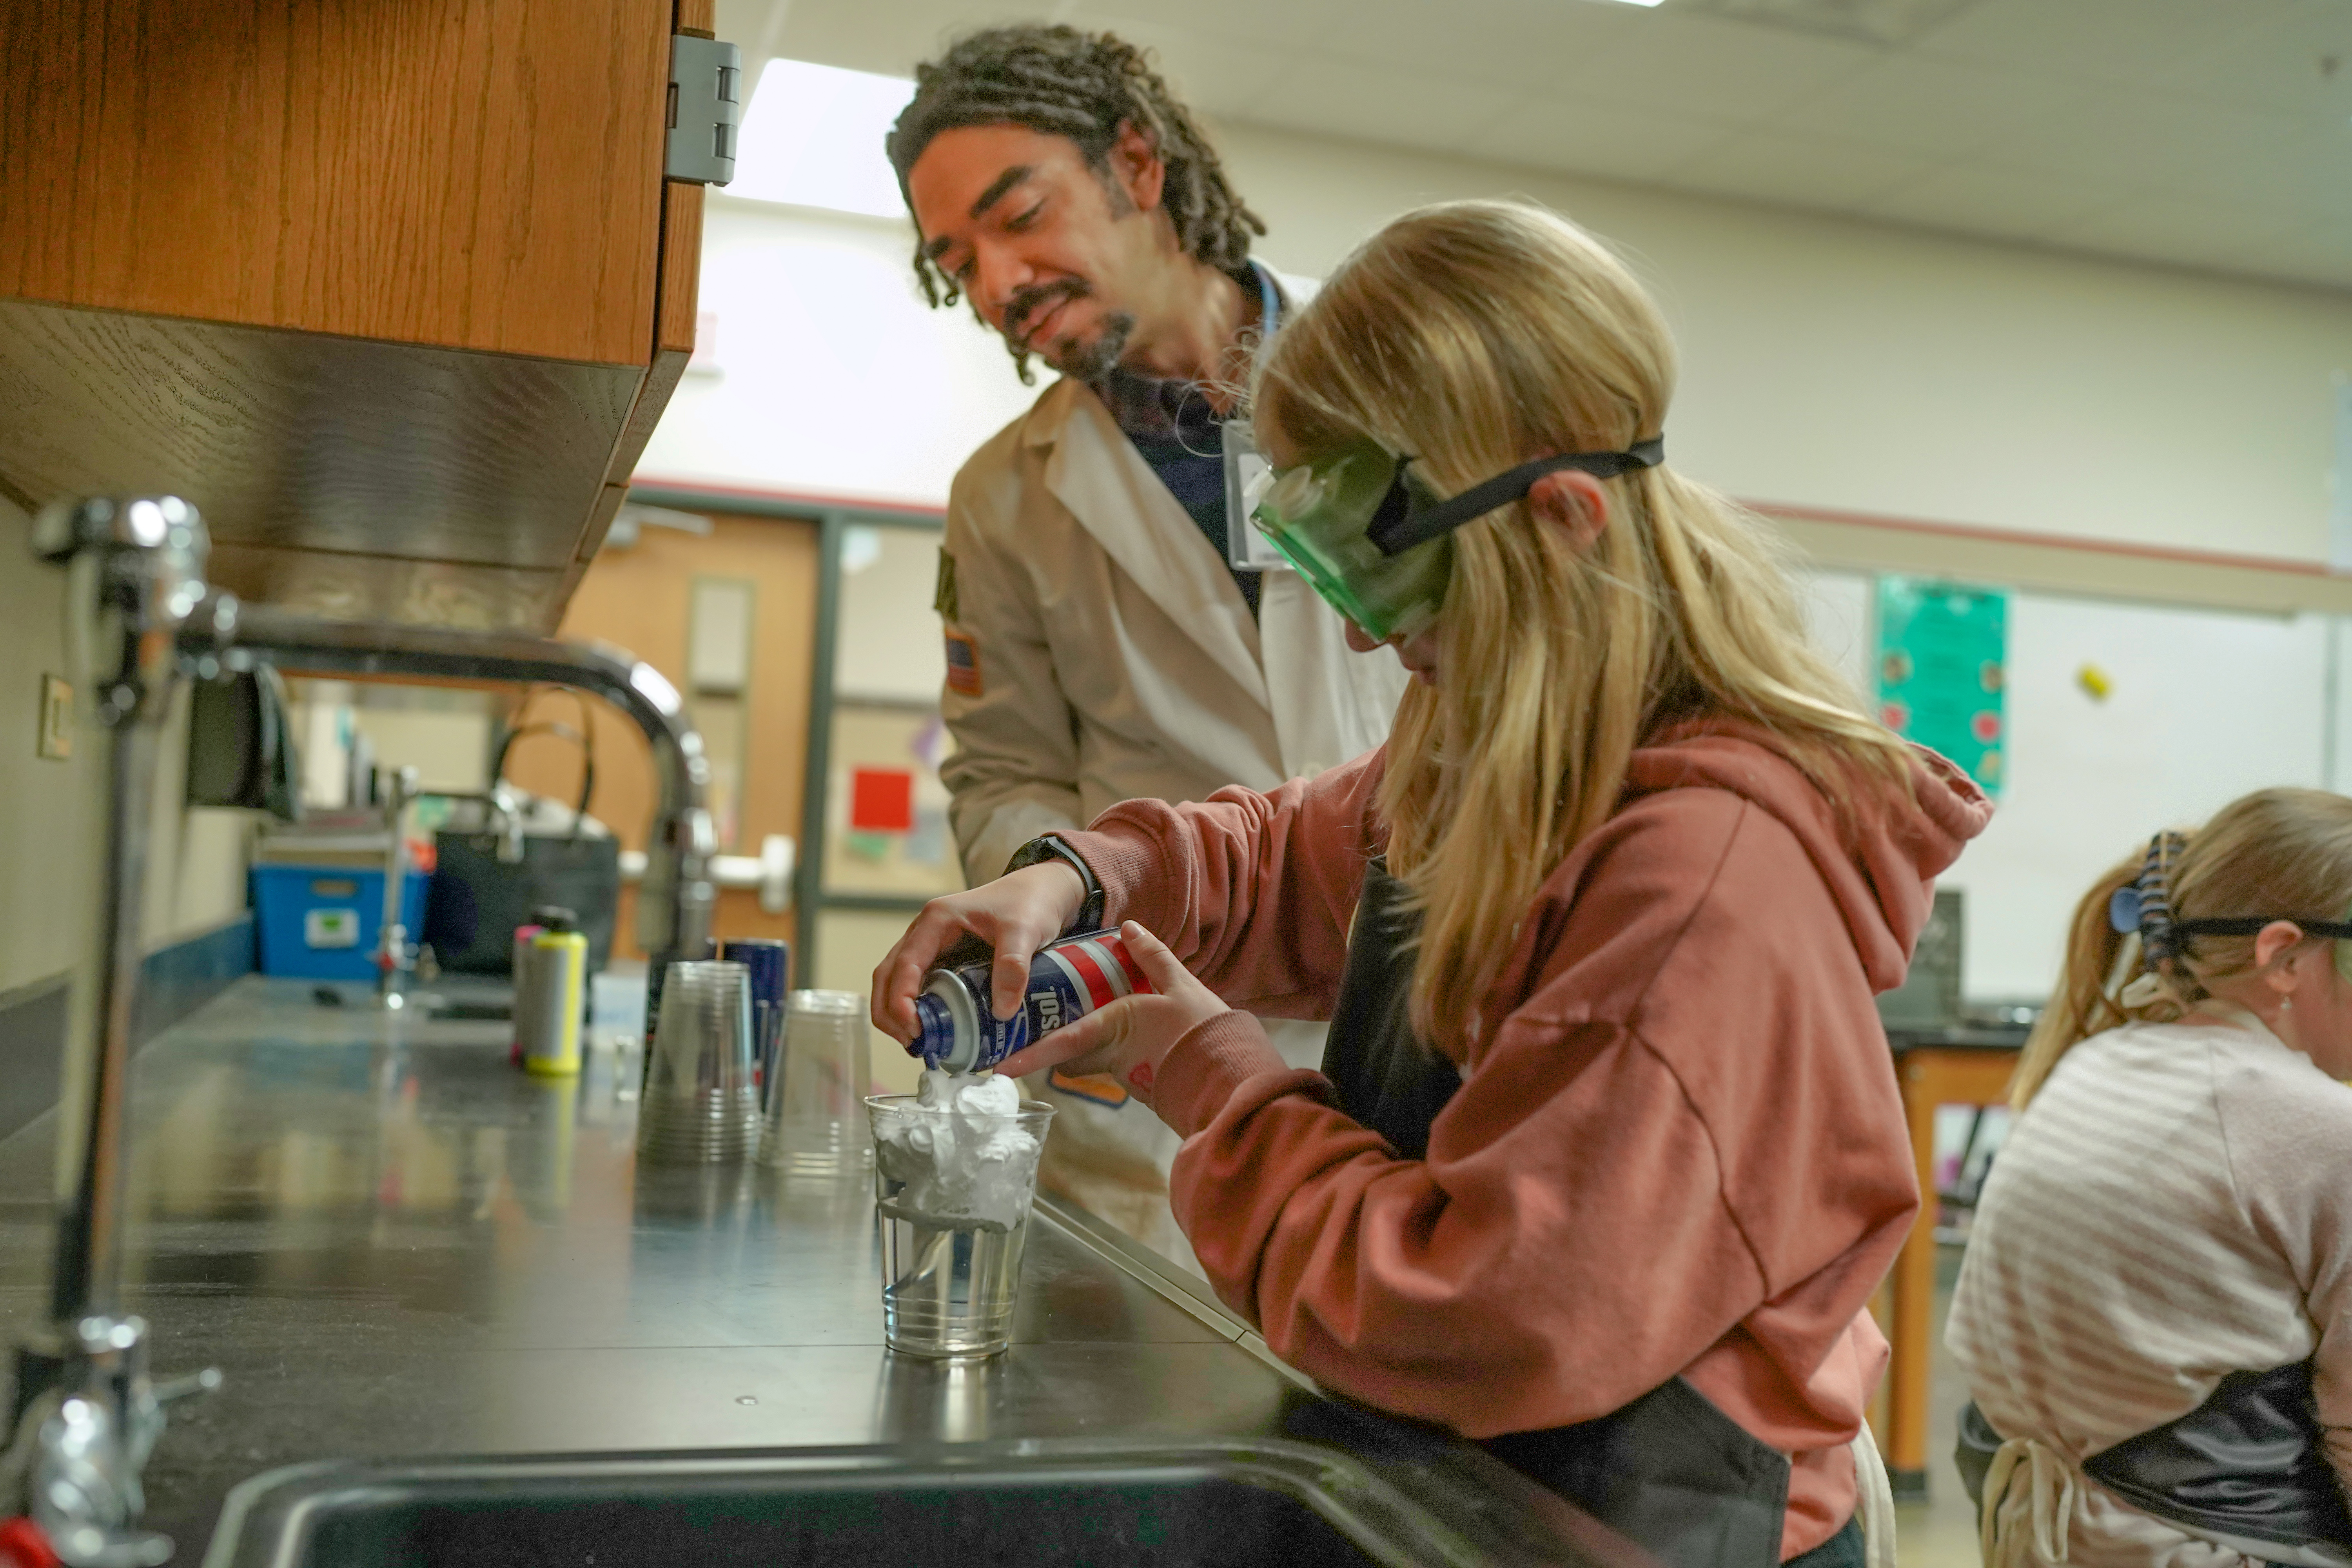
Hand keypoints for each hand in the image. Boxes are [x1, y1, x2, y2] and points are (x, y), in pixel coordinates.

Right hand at [871, 862, 1086, 1040]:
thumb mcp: (1025, 930)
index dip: (901, 1000)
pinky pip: (918, 984)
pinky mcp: (942, 957)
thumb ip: (1013, 966)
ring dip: (897, 1012)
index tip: (914, 1029)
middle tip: (911, 1043)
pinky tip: (931, 1030)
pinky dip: (916, 1008)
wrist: (1043, 889)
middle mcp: (925, 931)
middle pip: (888, 974)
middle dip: (890, 1012)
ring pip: (897, 980)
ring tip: (917, 1044)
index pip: (904, 964)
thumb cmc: (1030, 902)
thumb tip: (1002, 1012)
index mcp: (937, 919)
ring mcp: (931, 945)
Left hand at [995, 922, 1227, 1105]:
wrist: (1230, 1075)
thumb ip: (1153, 956)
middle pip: (1069, 1057)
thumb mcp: (1180, 984)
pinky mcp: (1144, 1084)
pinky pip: (1117, 1067)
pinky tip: (1130, 1038)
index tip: (1000, 1067)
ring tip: (1089, 1023)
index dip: (1027, 1057)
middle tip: (1039, 1029)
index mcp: (1112, 1030)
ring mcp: (1127, 1076)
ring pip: (1093, 1062)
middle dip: (1053, 1050)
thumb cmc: (1201, 1031)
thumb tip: (1129, 927)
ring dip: (1086, 1049)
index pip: (1058, 1046)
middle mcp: (1112, 1057)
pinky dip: (1114, 1053)